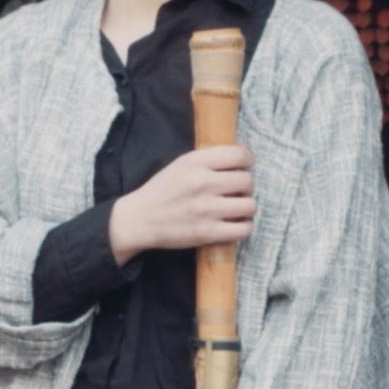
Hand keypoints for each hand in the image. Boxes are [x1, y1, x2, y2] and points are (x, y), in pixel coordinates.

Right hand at [115, 145, 254, 260]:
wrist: (139, 220)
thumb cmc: (161, 191)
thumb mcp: (180, 164)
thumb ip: (208, 160)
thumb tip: (241, 161)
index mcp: (195, 162)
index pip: (239, 155)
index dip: (248, 161)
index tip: (244, 167)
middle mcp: (202, 183)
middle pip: (248, 181)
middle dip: (246, 187)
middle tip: (236, 192)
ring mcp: (206, 209)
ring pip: (250, 206)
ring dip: (246, 208)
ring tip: (236, 209)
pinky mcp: (207, 233)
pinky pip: (244, 229)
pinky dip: (243, 227)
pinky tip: (233, 224)